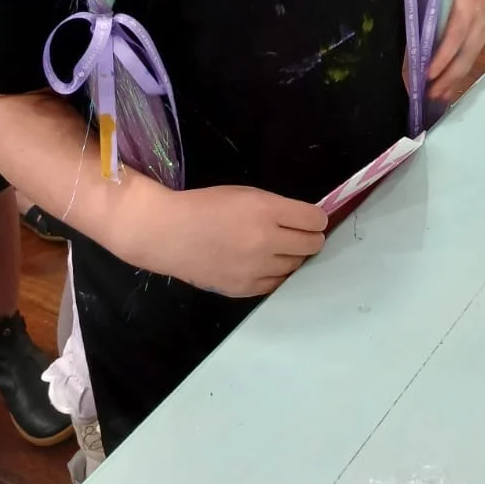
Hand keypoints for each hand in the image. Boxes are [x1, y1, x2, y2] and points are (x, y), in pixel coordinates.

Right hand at [123, 176, 326, 297]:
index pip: (315, 220)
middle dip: (309, 238)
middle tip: (297, 235)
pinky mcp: (245, 289)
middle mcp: (266, 240)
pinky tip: (263, 264)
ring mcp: (256, 268)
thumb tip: (310, 221)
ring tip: (276, 249)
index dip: (317, 219)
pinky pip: (277, 284)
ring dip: (292, 257)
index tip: (311, 220)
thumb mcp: (246, 195)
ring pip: (296, 266)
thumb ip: (279, 208)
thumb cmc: (206, 207)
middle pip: (312, 245)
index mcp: (266, 210)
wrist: (168, 234)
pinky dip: (275, 274)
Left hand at [428, 0, 484, 104]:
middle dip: (445, 71)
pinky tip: (443, 89)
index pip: (458, 22)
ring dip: (451, 77)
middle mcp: (481, 10)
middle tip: (423, 92)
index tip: (427, 67)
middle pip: (465, 46)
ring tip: (432, 99)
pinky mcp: (482, 28)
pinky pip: (470, 52)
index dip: (444, 47)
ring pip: (470, 54)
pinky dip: (457, 71)